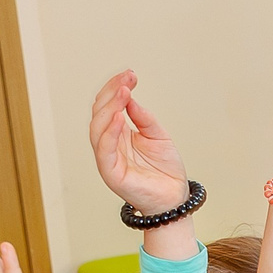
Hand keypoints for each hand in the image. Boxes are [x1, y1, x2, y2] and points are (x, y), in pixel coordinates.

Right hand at [88, 70, 189, 217]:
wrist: (175, 197)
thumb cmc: (165, 170)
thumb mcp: (158, 135)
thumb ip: (144, 118)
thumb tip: (130, 98)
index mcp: (118, 134)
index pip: (109, 106)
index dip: (116, 88)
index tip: (130, 75)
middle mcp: (109, 144)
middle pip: (100, 113)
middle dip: (112, 93)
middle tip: (127, 80)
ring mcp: (108, 158)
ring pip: (98, 128)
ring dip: (109, 107)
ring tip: (123, 93)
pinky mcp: (111, 173)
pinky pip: (104, 150)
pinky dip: (109, 133)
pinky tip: (119, 117)